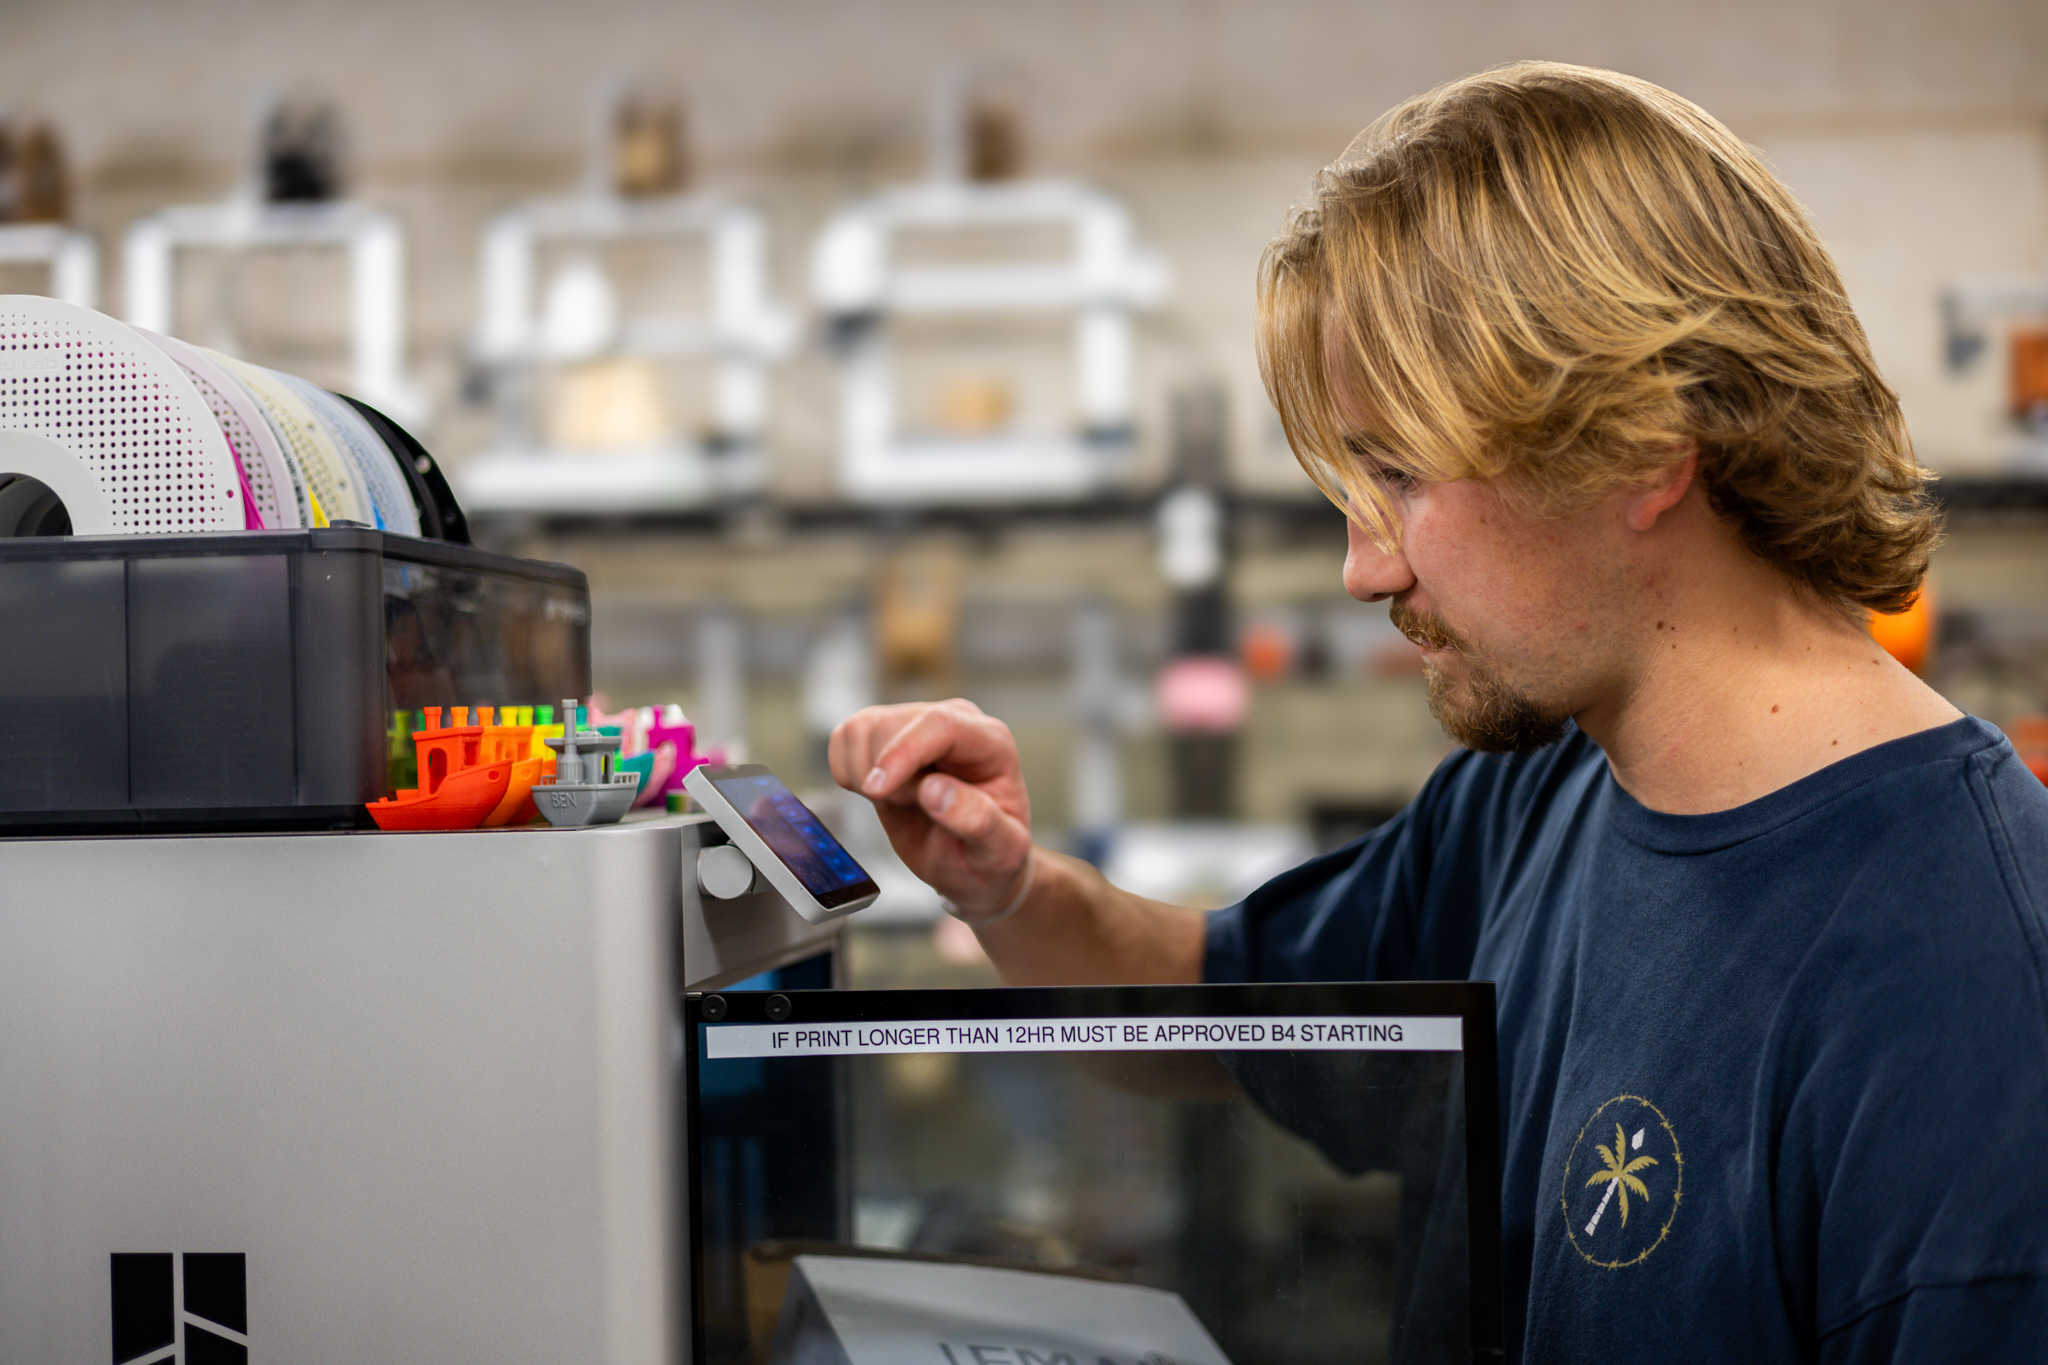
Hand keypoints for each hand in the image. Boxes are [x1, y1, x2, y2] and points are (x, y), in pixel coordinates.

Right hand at [828, 699, 1033, 914]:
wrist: (970, 861)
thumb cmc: (990, 855)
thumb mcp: (1000, 852)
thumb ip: (978, 820)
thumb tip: (934, 790)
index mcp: (990, 741)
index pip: (939, 723)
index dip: (902, 753)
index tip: (878, 792)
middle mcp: (952, 720)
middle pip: (890, 725)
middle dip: (888, 779)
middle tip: (911, 808)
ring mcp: (915, 724)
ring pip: (861, 729)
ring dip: (866, 777)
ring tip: (901, 802)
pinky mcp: (884, 736)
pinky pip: (844, 739)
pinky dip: (849, 774)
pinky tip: (882, 795)